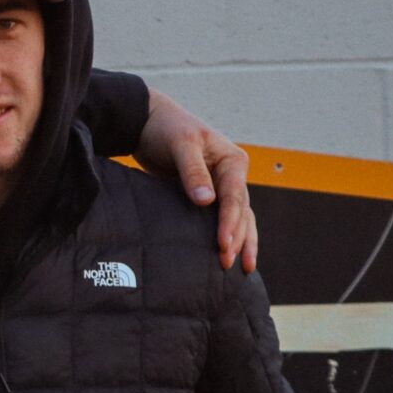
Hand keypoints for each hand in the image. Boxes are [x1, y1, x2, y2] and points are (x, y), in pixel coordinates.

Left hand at [136, 90, 256, 273]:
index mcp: (232, 161)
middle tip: (228, 264)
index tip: (223, 245)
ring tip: (245, 269)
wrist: (148, 124)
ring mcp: (221, 186)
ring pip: (238, 219)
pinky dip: (228, 236)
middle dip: (238, 239)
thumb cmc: (167, 128)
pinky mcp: (206, 196)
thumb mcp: (181, 145)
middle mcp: (232, 175)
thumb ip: (192, 172)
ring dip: (241, 242)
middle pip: (241, 212)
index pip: (235, 197)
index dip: (230, 223)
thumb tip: (207, 201)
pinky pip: (221, 219)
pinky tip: (230, 254)